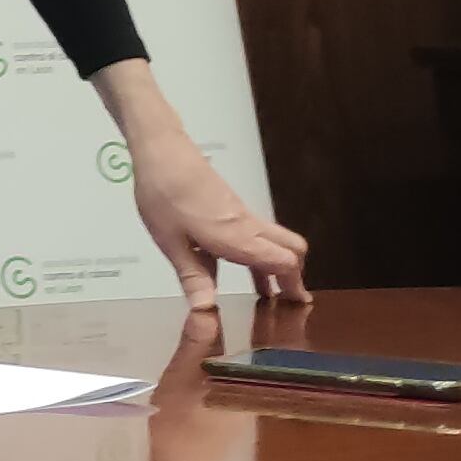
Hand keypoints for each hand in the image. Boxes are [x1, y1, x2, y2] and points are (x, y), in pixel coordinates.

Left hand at [128, 131, 311, 305]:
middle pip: (291, 250)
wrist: (163, 150)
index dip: (294, 285)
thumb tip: (205, 310)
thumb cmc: (163, 194)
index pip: (284, 263)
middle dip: (294, 276)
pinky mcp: (232, 208)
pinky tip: (238, 268)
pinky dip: (259, 254)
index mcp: (236, 237)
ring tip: (268, 294)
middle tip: (287, 302)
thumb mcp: (170, 242)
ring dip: (277, 266)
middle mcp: (247, 226)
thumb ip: (192, 276)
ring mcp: (242, 215)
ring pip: (276, 241)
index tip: (297, 307)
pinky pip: (257, 234)